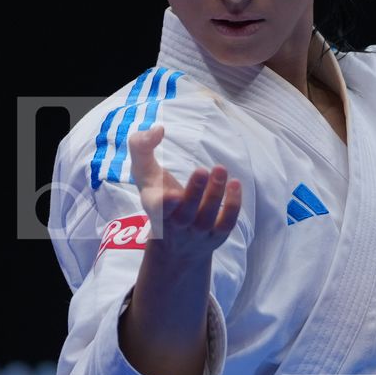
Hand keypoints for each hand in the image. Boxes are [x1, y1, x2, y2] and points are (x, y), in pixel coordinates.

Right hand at [126, 123, 243, 262]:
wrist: (175, 244)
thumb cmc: (158, 196)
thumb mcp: (144, 173)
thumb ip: (141, 147)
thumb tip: (158, 130)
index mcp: (155, 208)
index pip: (157, 208)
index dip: (164, 203)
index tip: (172, 194)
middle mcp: (175, 224)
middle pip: (184, 212)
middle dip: (194, 192)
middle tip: (202, 170)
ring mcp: (197, 232)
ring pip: (206, 217)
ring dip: (215, 193)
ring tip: (220, 169)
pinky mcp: (216, 236)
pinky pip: (226, 223)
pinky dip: (232, 205)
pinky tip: (235, 184)